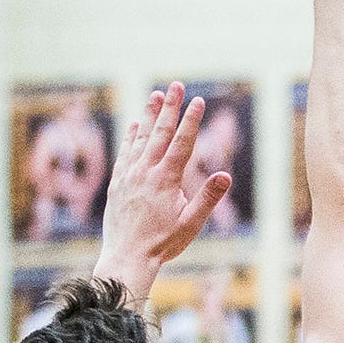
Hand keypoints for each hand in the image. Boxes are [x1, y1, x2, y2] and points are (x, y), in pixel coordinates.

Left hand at [94, 83, 233, 299]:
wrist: (127, 257)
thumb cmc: (163, 243)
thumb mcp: (191, 224)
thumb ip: (207, 199)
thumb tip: (225, 175)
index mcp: (166, 181)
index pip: (181, 143)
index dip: (190, 120)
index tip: (198, 101)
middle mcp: (145, 172)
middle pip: (160, 133)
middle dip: (169, 107)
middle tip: (176, 85)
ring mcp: (129, 176)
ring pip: (140, 139)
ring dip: (149, 115)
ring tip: (155, 95)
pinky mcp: (118, 183)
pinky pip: (125, 153)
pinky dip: (130, 136)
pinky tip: (134, 125)